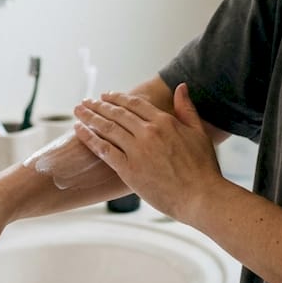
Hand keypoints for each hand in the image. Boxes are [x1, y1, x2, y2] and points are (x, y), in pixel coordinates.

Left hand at [72, 83, 222, 221]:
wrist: (200, 196)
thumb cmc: (203, 168)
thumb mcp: (199, 132)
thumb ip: (186, 109)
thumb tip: (181, 86)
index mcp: (164, 121)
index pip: (135, 104)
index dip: (117, 98)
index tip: (106, 95)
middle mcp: (148, 132)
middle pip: (117, 113)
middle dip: (98, 105)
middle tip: (86, 102)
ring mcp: (137, 150)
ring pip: (107, 128)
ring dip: (90, 117)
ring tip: (78, 111)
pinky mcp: (128, 169)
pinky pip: (103, 149)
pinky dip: (89, 138)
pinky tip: (79, 130)